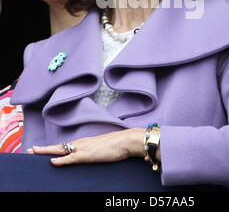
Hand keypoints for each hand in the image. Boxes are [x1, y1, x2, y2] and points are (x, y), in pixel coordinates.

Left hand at [27, 128, 144, 165]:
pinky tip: (52, 161)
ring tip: (33, 152)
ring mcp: (83, 148)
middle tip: (29, 150)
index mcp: (84, 142)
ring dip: (46, 151)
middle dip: (43, 149)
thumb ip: (94, 151)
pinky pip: (71, 158)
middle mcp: (81, 143)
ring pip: (60, 150)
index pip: (65, 145)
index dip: (53, 148)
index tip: (42, 149)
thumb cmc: (117, 145)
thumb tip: (92, 155)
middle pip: (58, 146)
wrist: (126, 141)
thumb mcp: (102, 149)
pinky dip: (60, 160)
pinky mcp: (87, 155)